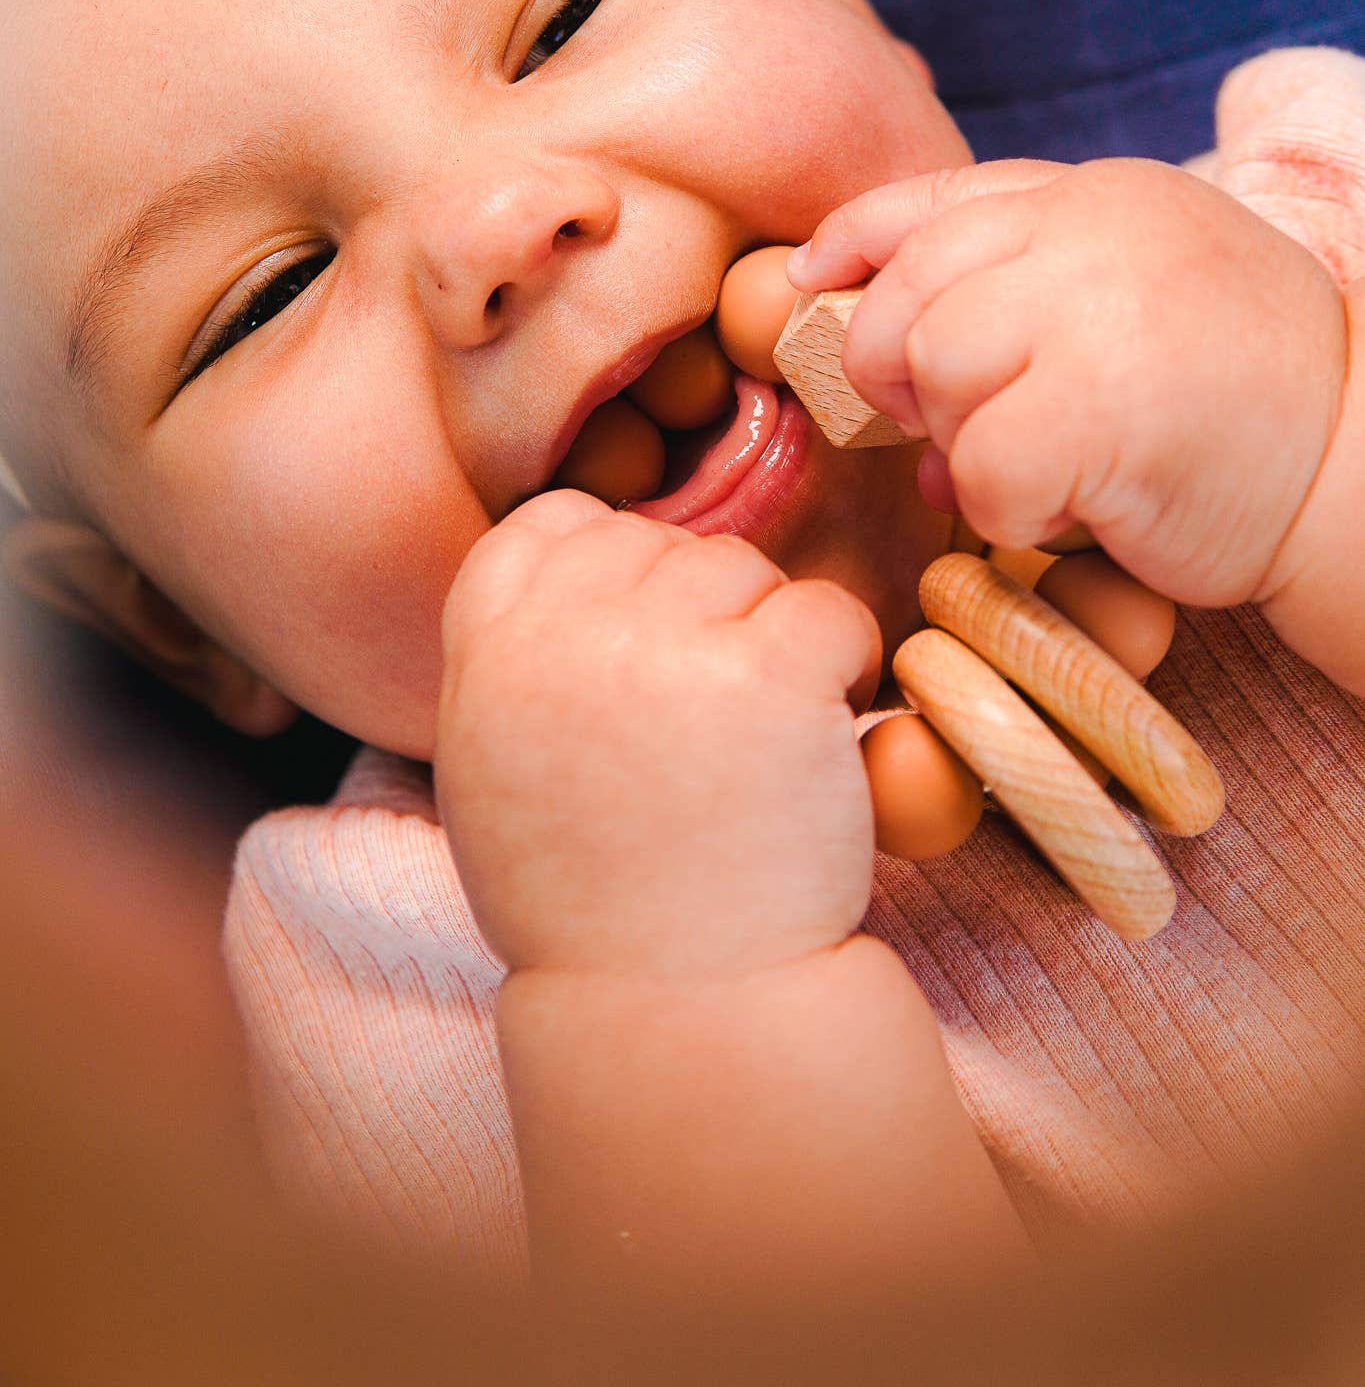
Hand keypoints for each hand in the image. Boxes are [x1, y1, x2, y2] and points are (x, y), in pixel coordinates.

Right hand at [435, 491, 881, 979]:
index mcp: (487, 655)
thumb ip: (517, 661)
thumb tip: (581, 565)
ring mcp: (667, 648)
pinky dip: (846, 663)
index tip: (645, 638)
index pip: (551, 524)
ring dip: (772, 638)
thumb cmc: (593, 903)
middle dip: (701, 611)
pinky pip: (828, 610)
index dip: (614, 564)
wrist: (680, 1011)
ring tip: (760, 746)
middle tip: (712, 720)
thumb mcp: (493, 773)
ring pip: (746, 570)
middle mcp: (564, 635)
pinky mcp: (769, 677)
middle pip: (661, 544)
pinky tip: (826, 738)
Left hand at [790, 157, 1347, 607]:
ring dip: (967, 446)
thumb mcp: (1131, 302)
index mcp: (1100, 196)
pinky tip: (1075, 509)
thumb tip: (883, 371)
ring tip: (1050, 467)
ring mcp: (1099, 311)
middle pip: (910, 295)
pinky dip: (1007, 514)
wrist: (1362, 470)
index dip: (855, 242)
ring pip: (936, 373)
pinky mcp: (1104, 407)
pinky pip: (980, 469)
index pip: (937, 200)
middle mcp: (1094, 232)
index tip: (811, 282)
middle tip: (962, 428)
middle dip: (905, 374)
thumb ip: (1018, 298)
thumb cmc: (1240, 403)